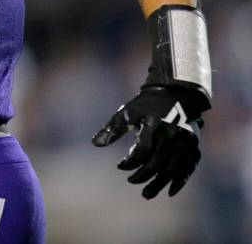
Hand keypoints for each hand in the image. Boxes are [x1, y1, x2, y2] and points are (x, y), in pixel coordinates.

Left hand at [92, 85, 207, 198]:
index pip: (142, 150)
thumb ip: (112, 128)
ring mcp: (185, 142)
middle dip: (143, 176)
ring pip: (173, 169)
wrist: (176, 94)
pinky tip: (169, 192)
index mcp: (154, 125)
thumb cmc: (147, 105)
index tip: (120, 166)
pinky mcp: (194, 147)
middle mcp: (171, 135)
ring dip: (160, 183)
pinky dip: (180, 181)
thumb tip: (95, 144)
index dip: (130, 162)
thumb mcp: (128, 112)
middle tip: (132, 182)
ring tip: (146, 194)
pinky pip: (189, 168)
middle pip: (157, 162)